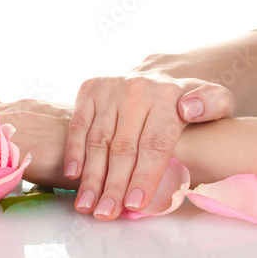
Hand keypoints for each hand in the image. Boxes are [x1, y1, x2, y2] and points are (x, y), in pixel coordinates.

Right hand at [64, 55, 234, 220]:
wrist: (156, 75)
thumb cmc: (184, 101)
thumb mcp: (215, 100)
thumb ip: (212, 105)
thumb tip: (189, 110)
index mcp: (168, 97)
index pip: (154, 144)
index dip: (144, 176)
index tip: (134, 204)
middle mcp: (136, 91)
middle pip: (123, 147)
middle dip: (113, 185)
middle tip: (105, 213)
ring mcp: (110, 89)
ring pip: (98, 140)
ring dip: (91, 176)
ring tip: (86, 204)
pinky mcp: (90, 89)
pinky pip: (78, 124)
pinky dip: (74, 150)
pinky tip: (73, 174)